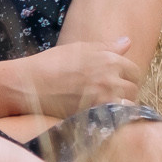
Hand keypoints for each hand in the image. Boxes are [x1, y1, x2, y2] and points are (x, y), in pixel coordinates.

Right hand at [18, 37, 140, 114]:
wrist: (27, 84)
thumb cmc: (50, 63)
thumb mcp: (78, 49)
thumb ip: (106, 47)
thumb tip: (127, 42)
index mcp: (108, 60)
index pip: (134, 71)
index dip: (127, 76)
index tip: (119, 81)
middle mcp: (109, 79)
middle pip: (133, 89)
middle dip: (126, 92)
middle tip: (113, 95)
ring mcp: (102, 98)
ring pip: (127, 105)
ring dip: (121, 105)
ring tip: (108, 105)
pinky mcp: (93, 114)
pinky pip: (115, 118)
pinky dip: (113, 117)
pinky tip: (103, 115)